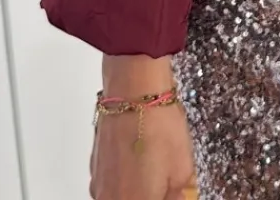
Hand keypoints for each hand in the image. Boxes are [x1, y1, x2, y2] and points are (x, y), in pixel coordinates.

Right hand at [90, 56, 194, 199]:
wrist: (133, 91)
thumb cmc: (157, 126)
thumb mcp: (184, 170)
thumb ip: (181, 196)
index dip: (168, 196)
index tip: (176, 191)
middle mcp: (109, 199)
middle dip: (153, 193)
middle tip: (167, 181)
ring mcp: (99, 185)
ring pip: (122, 196)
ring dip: (138, 189)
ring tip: (155, 166)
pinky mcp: (95, 168)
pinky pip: (112, 184)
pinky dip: (126, 179)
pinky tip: (140, 160)